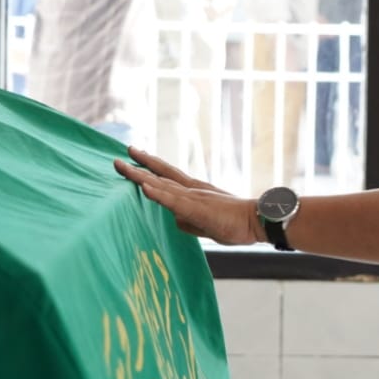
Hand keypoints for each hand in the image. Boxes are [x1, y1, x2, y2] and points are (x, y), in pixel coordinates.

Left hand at [114, 146, 262, 245]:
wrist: (257, 220)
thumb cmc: (236, 224)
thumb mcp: (207, 225)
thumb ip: (190, 222)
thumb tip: (175, 220)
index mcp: (195, 192)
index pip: (169, 176)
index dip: (152, 166)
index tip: (137, 155)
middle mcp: (192, 190)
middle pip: (161, 175)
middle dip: (139, 165)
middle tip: (122, 153)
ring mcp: (193, 197)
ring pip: (161, 184)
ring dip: (140, 175)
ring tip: (121, 164)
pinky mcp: (196, 208)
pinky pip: (172, 200)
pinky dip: (157, 193)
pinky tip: (143, 186)